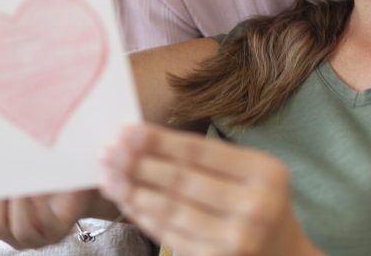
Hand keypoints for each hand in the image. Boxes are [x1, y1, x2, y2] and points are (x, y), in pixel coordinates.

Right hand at [0, 182, 97, 248]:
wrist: (75, 176)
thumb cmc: (39, 175)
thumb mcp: (10, 177)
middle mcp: (15, 235)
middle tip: (2, 178)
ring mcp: (37, 237)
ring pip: (18, 230)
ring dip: (18, 204)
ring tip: (20, 184)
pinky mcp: (58, 231)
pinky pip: (44, 224)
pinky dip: (39, 205)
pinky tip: (37, 188)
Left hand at [100, 124, 322, 255]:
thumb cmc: (261, 204)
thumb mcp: (253, 173)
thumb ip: (209, 159)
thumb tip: (144, 142)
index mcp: (264, 172)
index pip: (200, 152)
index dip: (159, 141)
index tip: (125, 131)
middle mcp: (254, 206)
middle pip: (182, 180)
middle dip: (138, 164)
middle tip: (106, 151)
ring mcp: (236, 239)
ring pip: (172, 210)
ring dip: (135, 192)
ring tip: (108, 177)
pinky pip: (171, 235)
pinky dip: (145, 217)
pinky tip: (128, 202)